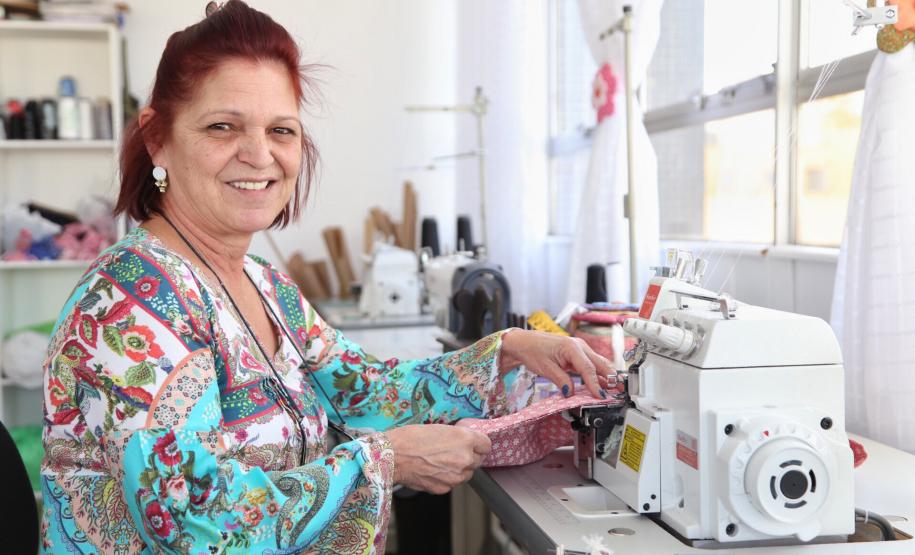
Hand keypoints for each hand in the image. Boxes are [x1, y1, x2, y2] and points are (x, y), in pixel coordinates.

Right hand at [385, 424, 490, 493]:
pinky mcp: (445, 488)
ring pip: (466, 474)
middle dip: (468, 456)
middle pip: (478, 460)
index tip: (472, 443)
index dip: (478, 443)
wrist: (392, 456)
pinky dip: (446, 478)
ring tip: (439, 461)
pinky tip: (432, 469)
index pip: (486, 444)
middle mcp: (465, 458)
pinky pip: (452, 483)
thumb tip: (465, 442)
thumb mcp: (439, 428)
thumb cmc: (410, 438)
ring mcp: (456, 476)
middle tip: (452, 451)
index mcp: (465, 439)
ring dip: (458, 469)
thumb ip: (457, 437)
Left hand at [499, 329, 615, 398]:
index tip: (600, 396)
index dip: (595, 384)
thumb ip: (561, 380)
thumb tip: (572, 393)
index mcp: (571, 347)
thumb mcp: (545, 368)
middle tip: (619, 392)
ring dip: (606, 376)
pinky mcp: (578, 354)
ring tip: (614, 390)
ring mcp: (580, 349)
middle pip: (599, 363)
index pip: (588, 369)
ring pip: (598, 363)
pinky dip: (597, 374)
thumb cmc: (533, 350)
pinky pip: (591, 365)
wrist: (525, 342)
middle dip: (610, 378)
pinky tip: (602, 384)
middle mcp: (579, 346)